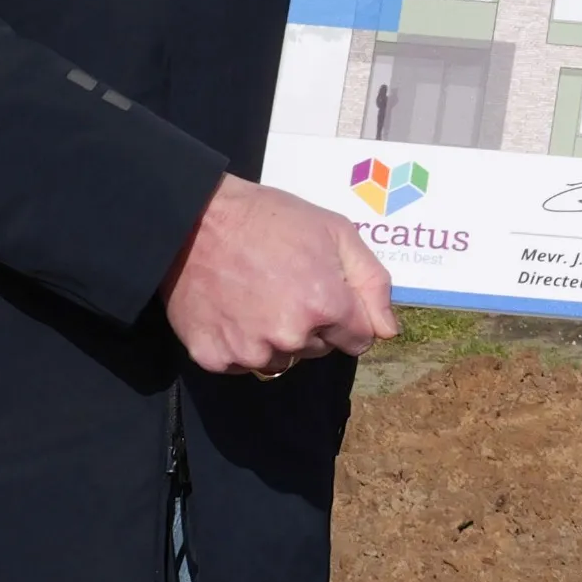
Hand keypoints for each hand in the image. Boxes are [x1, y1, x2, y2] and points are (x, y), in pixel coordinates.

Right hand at [162, 176, 399, 379]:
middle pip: (319, 350)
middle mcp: (289, 337)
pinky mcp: (213, 357)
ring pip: (281, 359)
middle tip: (284, 284)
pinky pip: (242, 363)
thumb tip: (388, 331)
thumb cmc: (269, 219)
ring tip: (255, 295)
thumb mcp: (336, 232)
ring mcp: (248, 351)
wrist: (194, 219)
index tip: (326, 293)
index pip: (359, 339)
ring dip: (276, 337)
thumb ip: (372, 283)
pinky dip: (240, 342)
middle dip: (312, 325)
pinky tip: (232, 309)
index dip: (346, 315)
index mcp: (325, 306)